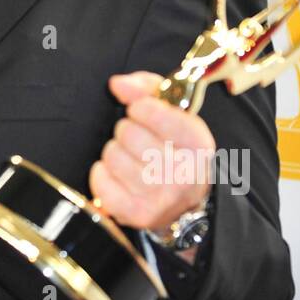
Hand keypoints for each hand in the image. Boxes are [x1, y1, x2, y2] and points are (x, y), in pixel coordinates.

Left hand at [89, 71, 215, 249]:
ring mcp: (161, 198)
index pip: (151, 111)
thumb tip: (117, 84)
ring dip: (115, 152)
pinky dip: (102, 173)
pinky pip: (101, 181)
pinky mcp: (138, 214)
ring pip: (113, 156)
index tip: (143, 113)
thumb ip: (146, 88)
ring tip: (130, 157)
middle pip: (128, 133)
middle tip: (137, 139)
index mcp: (198, 144)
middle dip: (127, 130)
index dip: (140, 107)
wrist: (185, 199)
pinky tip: (118, 174)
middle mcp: (184, 174)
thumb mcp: (173, 112)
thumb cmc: (175, 148)